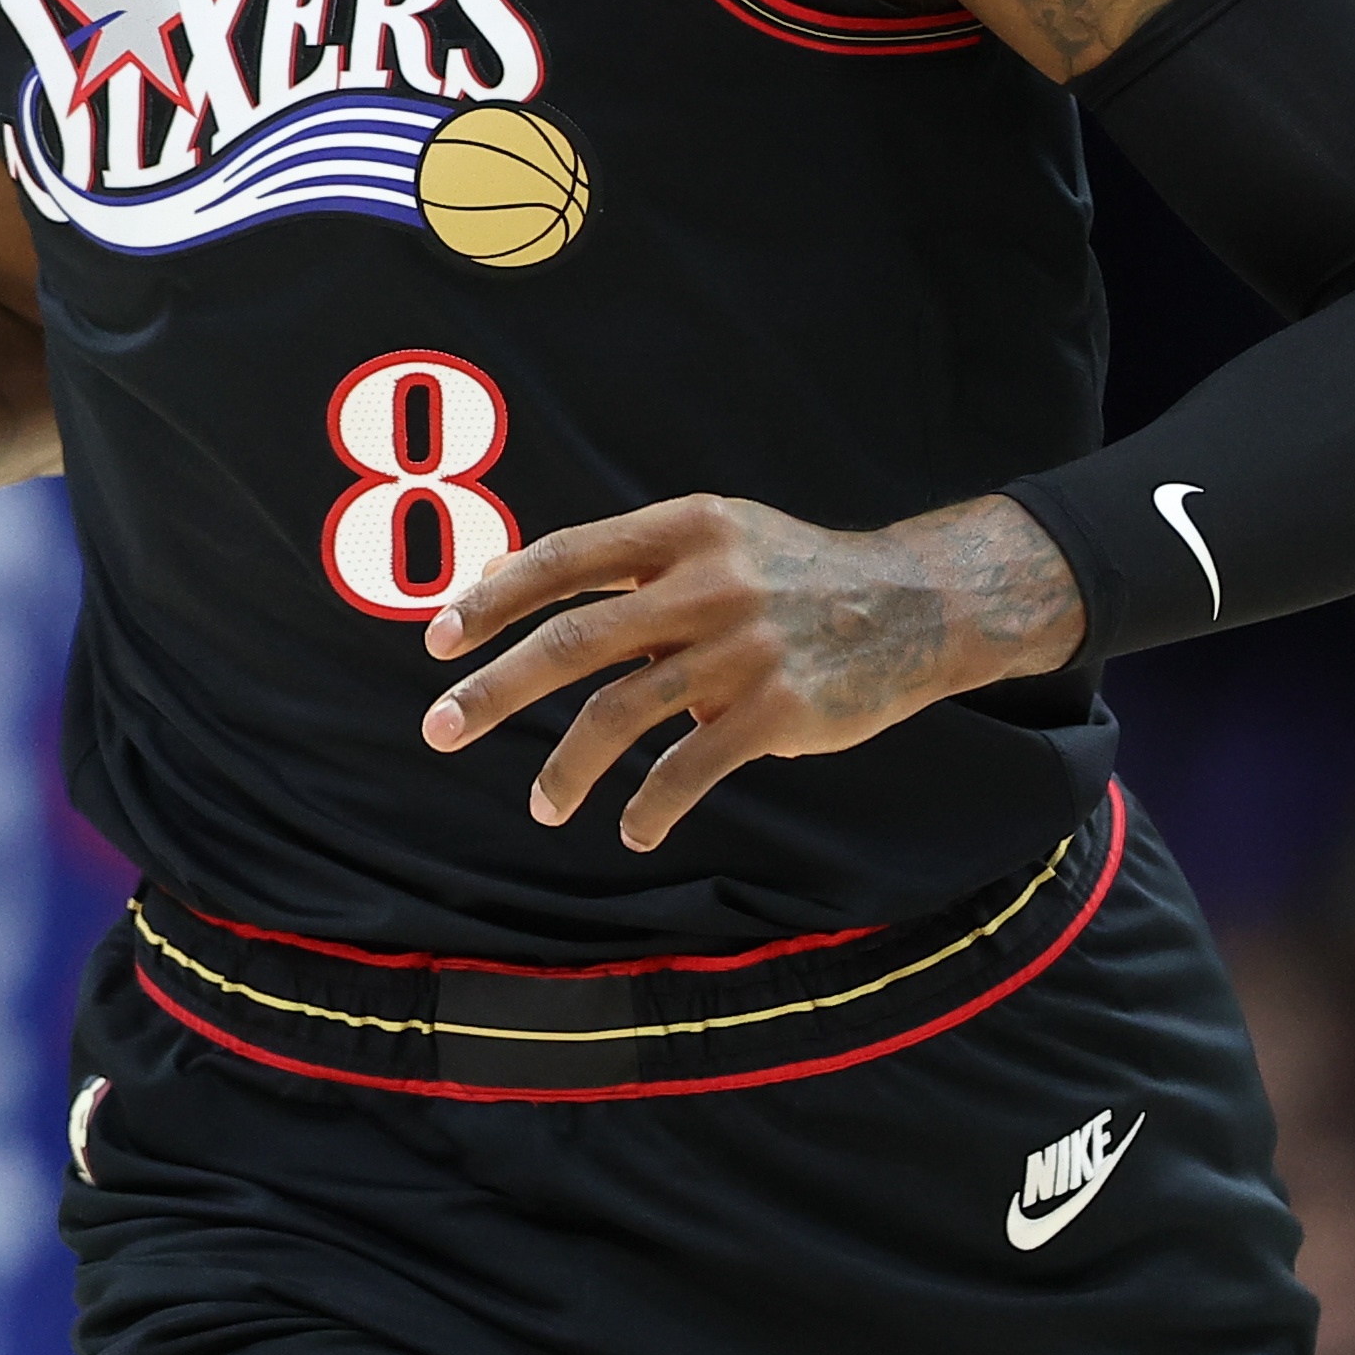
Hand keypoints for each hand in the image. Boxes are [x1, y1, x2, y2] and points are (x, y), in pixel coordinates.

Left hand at [418, 494, 1081, 852]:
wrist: (915, 604)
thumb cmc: (790, 573)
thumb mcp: (714, 539)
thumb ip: (624, 563)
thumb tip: (504, 582)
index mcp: (685, 527)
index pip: (565, 559)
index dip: (493, 598)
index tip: (439, 638)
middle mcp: (707, 582)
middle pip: (572, 640)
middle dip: (494, 688)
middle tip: (439, 728)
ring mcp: (742, 648)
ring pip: (620, 715)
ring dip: (565, 769)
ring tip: (540, 805)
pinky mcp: (777, 709)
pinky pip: (688, 768)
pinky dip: (650, 805)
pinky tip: (632, 827)